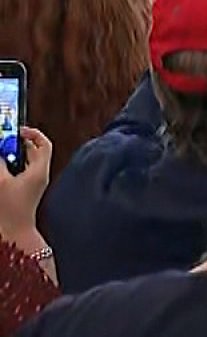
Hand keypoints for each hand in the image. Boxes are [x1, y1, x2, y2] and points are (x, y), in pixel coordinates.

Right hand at [0, 128, 52, 251]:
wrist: (14, 234)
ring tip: (1, 154)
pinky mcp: (26, 191)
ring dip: (12, 156)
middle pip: (33, 152)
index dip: (32, 133)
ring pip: (25, 162)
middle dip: (17, 144)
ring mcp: (34, 184)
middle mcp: (40, 176)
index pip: (44, 144)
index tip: (17, 130)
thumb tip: (0, 150)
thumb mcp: (1, 181)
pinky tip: (1, 169)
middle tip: (3, 141)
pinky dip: (12, 167)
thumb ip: (0, 162)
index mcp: (39, 171)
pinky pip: (20, 172)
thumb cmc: (10, 210)